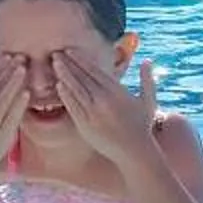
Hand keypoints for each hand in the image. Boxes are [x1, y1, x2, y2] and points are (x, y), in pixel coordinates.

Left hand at [54, 51, 160, 168]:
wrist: (135, 152)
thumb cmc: (142, 127)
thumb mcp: (148, 101)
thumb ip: (147, 80)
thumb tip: (147, 60)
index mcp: (117, 92)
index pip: (94, 70)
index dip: (81, 59)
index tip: (70, 51)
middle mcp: (104, 99)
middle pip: (82, 76)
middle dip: (68, 63)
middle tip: (56, 53)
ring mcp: (93, 112)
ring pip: (75, 89)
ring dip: (64, 75)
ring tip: (54, 64)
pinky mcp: (85, 125)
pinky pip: (72, 106)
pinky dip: (65, 94)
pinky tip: (58, 85)